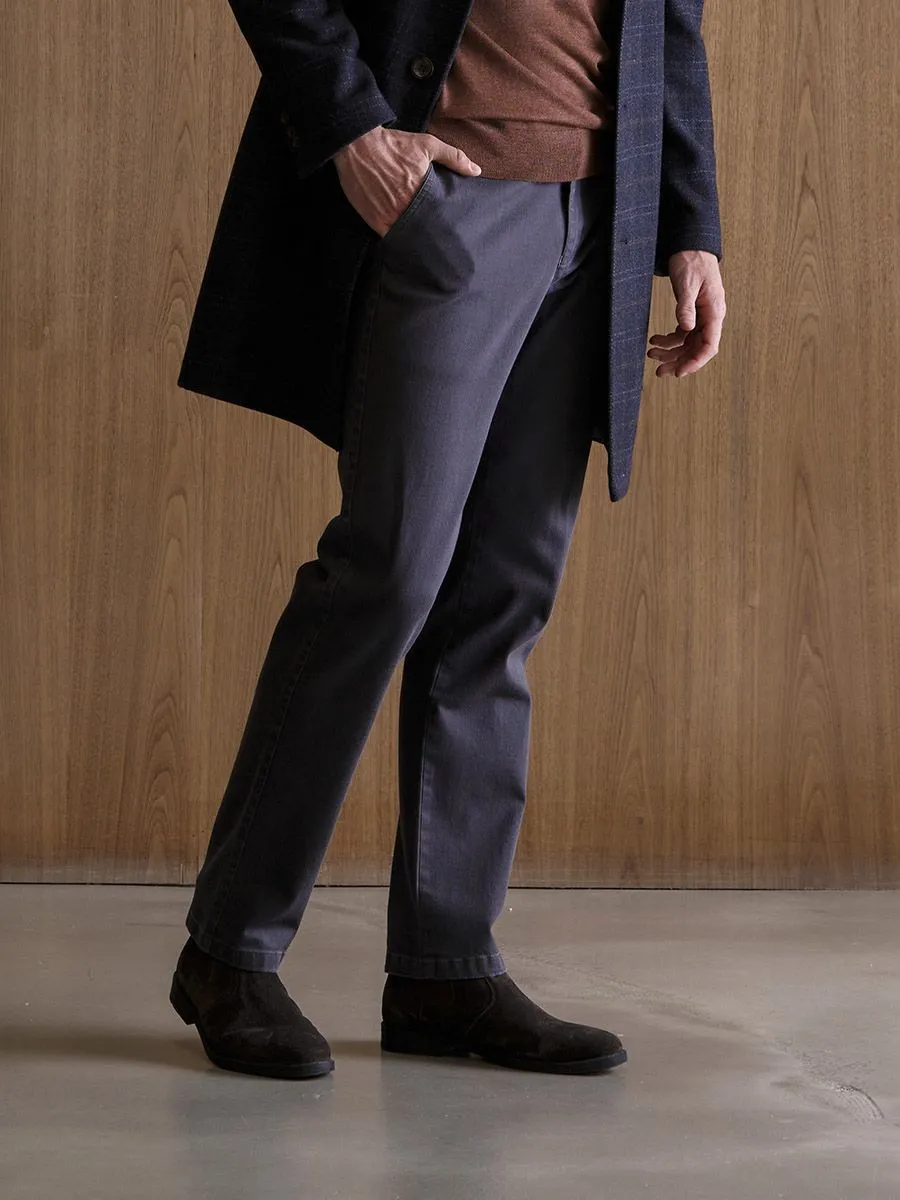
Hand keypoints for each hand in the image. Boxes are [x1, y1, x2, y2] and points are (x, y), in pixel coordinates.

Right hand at [332, 127, 480, 237]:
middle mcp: (404, 207)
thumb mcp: (427, 145)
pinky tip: (405, 243)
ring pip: (408, 237)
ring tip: (426, 245)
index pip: (439, 217)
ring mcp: (388, 215)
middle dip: (432, 235)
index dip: (445, 225)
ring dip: (416, 241)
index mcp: (420, 191)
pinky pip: (389, 238)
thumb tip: (476, 170)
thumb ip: (454, 157)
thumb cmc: (394, 145)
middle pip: (424, 230)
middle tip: (442, 243)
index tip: (451, 229)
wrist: (357, 145)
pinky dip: (397, 240)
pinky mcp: (373, 220)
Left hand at [647, 250, 725, 377]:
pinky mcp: (692, 313)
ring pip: (688, 343)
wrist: (690, 245)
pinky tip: (655, 339)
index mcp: (714, 311)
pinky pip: (682, 334)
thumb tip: (686, 329)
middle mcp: (710, 317)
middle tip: (659, 372)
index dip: (695, 362)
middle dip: (678, 361)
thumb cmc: (692, 261)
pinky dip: (668, 339)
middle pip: (697, 349)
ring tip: (651, 354)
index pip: (709, 345)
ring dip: (670, 352)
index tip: (679, 372)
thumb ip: (686, 307)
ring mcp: (701, 316)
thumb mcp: (687, 283)